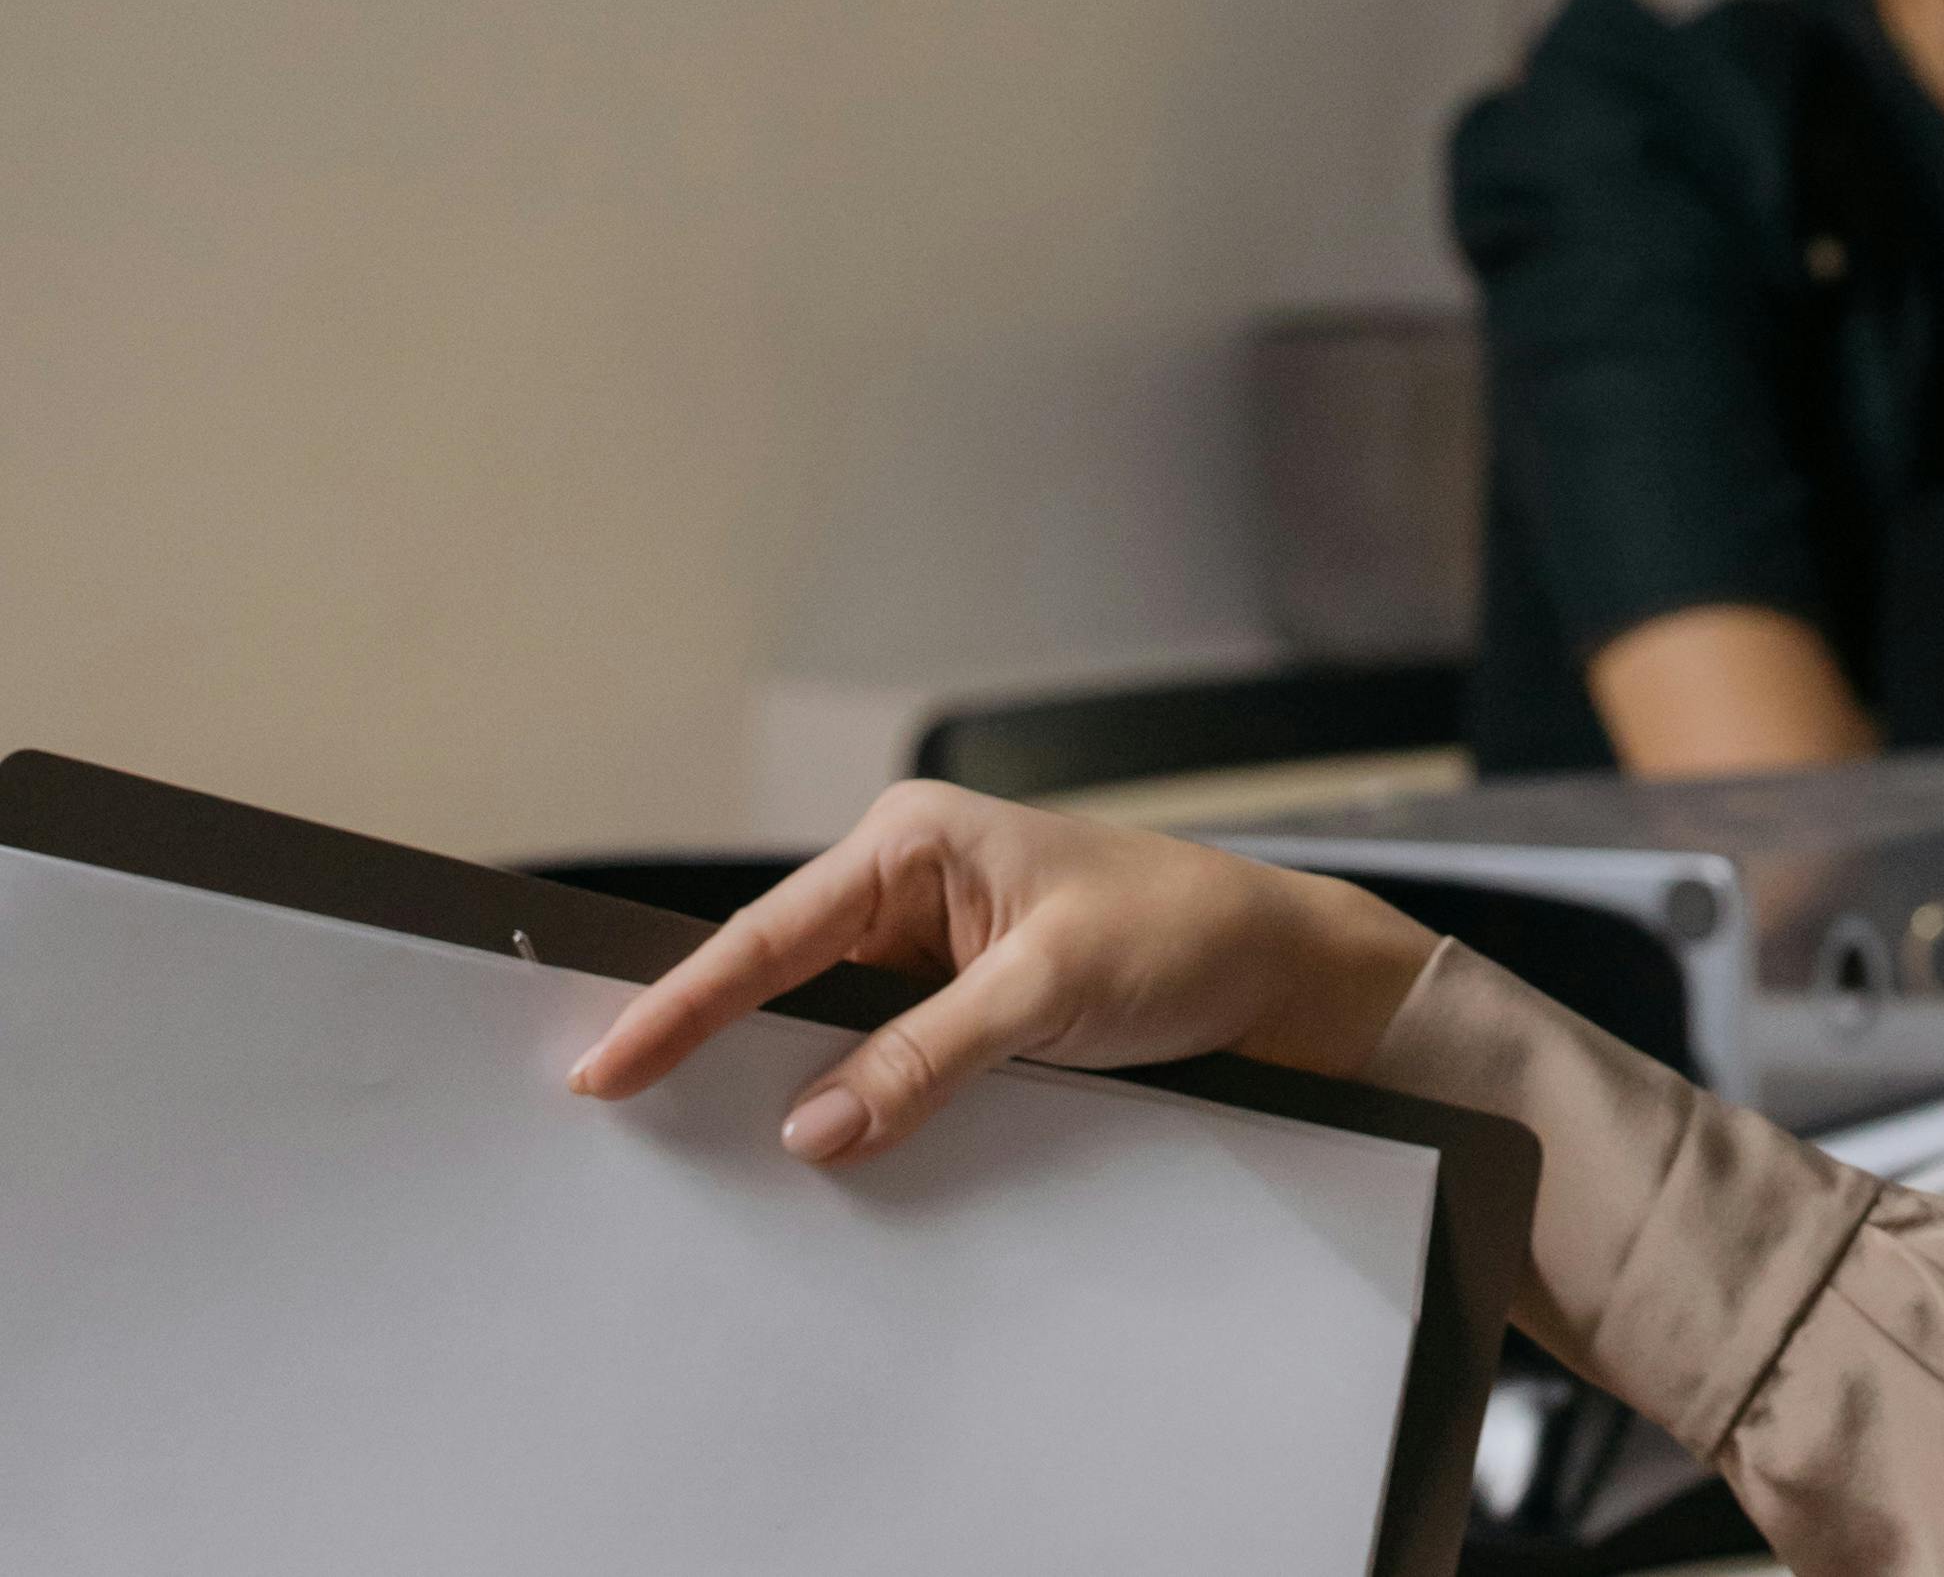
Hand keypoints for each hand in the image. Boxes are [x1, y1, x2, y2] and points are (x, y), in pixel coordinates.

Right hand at [568, 781, 1443, 1164]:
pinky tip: (818, 1159)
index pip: (769, 936)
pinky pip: (880, 1063)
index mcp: (915, 841)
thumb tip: (812, 1128)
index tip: (604, 1069)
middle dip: (710, 1050)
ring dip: (788, 1091)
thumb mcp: (1051, 991)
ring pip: (824, 1034)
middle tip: (620, 1127)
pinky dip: (853, 1108)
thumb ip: (928, 1056)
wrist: (1281, 968)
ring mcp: (933, 950)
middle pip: (779, 982)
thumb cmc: (1183, 932)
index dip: (681, 1007)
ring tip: (698, 1161)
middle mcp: (910, 886)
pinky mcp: (961, 1007)